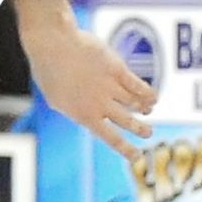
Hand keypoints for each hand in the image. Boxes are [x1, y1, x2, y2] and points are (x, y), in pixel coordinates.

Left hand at [21, 20, 156, 160]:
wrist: (53, 44)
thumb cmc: (48, 69)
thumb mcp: (56, 98)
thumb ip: (72, 110)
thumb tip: (83, 114)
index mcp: (84, 115)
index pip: (111, 138)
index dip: (126, 149)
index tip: (136, 157)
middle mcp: (100, 104)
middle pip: (128, 122)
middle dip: (141, 129)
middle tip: (148, 133)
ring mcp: (110, 86)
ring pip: (135, 103)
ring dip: (144, 108)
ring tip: (148, 109)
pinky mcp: (117, 68)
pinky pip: (139, 85)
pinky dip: (148, 93)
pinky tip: (153, 96)